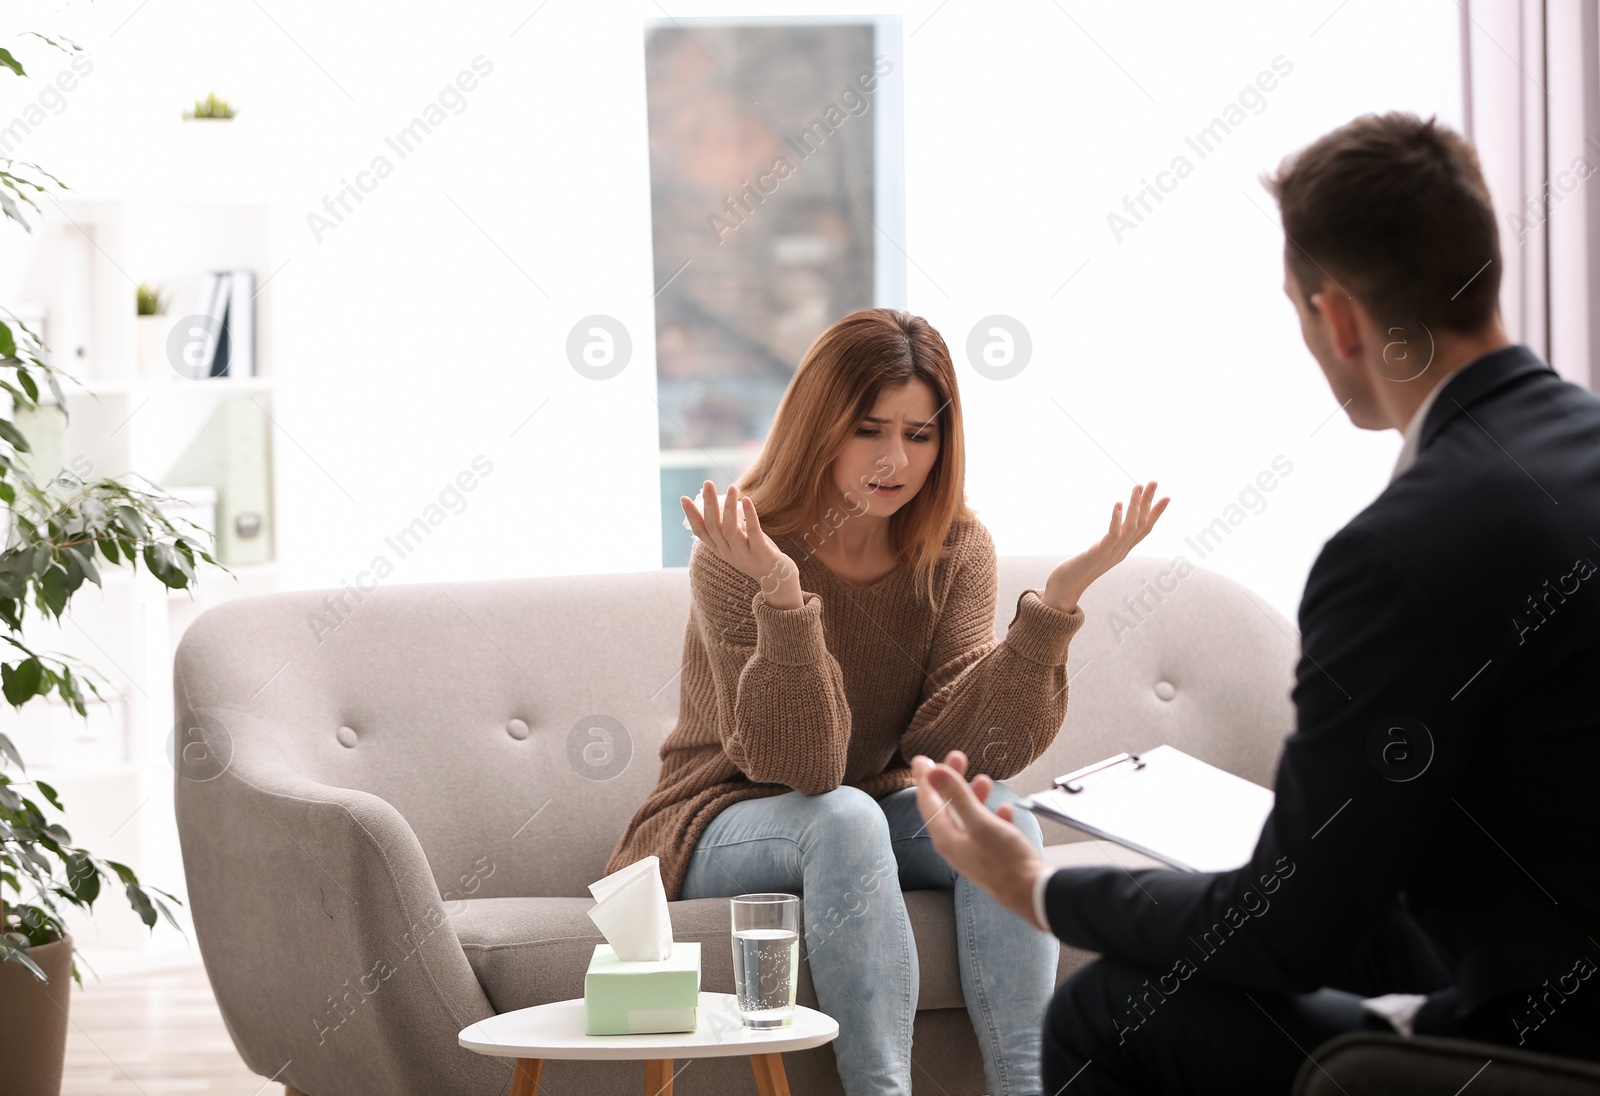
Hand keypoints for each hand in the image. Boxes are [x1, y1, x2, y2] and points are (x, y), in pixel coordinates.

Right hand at [681, 481, 802, 609]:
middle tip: (707, 483)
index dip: (692, 515)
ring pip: (730, 529)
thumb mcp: (740, 542)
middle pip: (713, 526)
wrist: (778, 581)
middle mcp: (728, 552)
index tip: (684, 498)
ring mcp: (744, 554)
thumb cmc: (758, 556)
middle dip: (709, 503)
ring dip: (729, 507)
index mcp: (720, 549)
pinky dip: (750, 515)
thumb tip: (727, 505)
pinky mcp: (762, 554)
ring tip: (732, 487)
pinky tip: (747, 500)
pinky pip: (753, 532)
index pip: (701, 532)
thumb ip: (732, 528)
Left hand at [910, 750, 1050, 931]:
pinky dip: (992, 816)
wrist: (1032, 895)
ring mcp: (973, 853)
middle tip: (958, 757)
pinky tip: (1005, 809)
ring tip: (984, 779)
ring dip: (974, 796)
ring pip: (968, 818)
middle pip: (947, 807)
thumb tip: (933, 772)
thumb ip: (957, 796)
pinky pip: (987, 832)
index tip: (921, 759)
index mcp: (947, 838)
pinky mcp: (991, 858)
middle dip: (951, 781)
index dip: (925, 779)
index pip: (928, 803)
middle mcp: (956, 846)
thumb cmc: (1006, 861)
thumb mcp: (980, 823)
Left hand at [1042, 480, 1169, 612]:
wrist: (1066, 586)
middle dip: (1149, 502)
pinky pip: (1113, 535)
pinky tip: (1118, 503)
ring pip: (1131, 527)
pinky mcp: (1099, 553)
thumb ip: (1109, 541)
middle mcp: (1122, 551)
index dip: (1156, 514)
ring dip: (1135, 506)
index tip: (1167, 496)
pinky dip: (1117, 518)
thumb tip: (1114, 527)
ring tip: (1137, 487)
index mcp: (1123, 550)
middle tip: (1154, 482)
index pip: (1145, 529)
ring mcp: (1112, 553)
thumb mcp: (1098, 551)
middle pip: (1141, 524)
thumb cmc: (1078, 568)